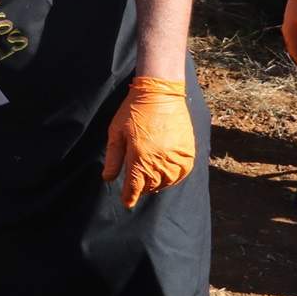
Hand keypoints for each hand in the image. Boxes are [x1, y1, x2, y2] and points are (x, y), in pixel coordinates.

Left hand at [101, 77, 193, 208]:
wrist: (160, 93)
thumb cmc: (132, 111)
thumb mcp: (116, 133)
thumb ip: (113, 158)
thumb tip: (108, 179)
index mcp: (140, 157)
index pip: (134, 186)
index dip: (129, 197)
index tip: (126, 202)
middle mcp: (160, 160)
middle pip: (151, 186)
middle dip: (142, 188)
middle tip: (136, 184)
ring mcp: (176, 156)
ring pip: (167, 181)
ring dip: (158, 184)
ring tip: (150, 179)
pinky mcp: (188, 151)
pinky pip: (182, 173)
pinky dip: (174, 177)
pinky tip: (166, 174)